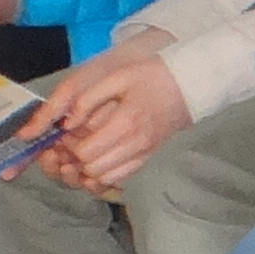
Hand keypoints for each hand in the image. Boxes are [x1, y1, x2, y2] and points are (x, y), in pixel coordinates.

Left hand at [38, 51, 191, 191]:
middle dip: (76, 159)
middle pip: (92, 169)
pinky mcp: (148, 155)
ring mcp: (144, 152)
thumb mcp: (116, 77)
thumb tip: (67, 123)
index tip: (65, 133)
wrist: (189, 83)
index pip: (85, 152)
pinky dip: (105, 172)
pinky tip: (100, 156)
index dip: (69, 146)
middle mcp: (135, 143)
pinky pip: (121, 176)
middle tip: (72, 141)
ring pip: (105, 177)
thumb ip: (87, 100)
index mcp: (125, 123)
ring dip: (89, 168)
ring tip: (84, 149)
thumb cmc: (152, 76)